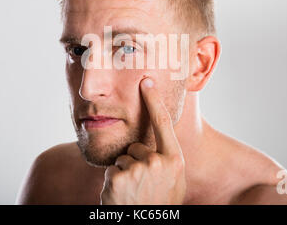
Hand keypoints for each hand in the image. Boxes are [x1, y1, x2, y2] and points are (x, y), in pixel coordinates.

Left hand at [100, 77, 185, 204]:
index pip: (164, 123)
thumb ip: (166, 161)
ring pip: (123, 159)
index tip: (146, 80)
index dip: (154, 100)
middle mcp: (159, 162)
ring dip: (124, 175)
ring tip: (133, 195)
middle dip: (135, 162)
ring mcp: (139, 169)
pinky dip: (112, 183)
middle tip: (142, 187)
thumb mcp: (172, 183)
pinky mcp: (119, 176)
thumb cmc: (159, 205)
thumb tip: (152, 146)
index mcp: (174, 161)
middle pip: (137, 146)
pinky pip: (112, 170)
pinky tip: (122, 198)